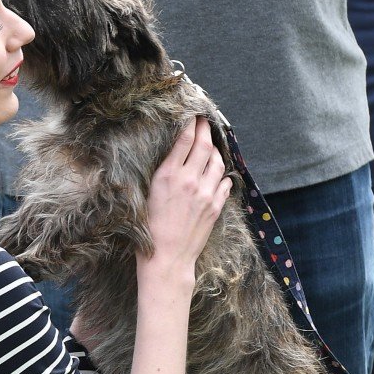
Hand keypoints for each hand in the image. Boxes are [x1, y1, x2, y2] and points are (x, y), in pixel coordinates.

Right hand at [142, 117, 232, 289]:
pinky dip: (221, 173)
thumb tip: (174, 152)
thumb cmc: (151, 229)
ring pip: (218, 161)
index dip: (191, 122)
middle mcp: (190, 181)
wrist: (167, 259)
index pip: (185, 138)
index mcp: (169, 175)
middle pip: (204, 144)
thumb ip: (163, 172)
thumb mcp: (149, 194)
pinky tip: (216, 172)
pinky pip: (224, 182)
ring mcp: (206, 194)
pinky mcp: (215, 207)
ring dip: (215, 150)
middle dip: (205, 128)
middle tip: (204, 120)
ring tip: (211, 146)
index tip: (192, 114)